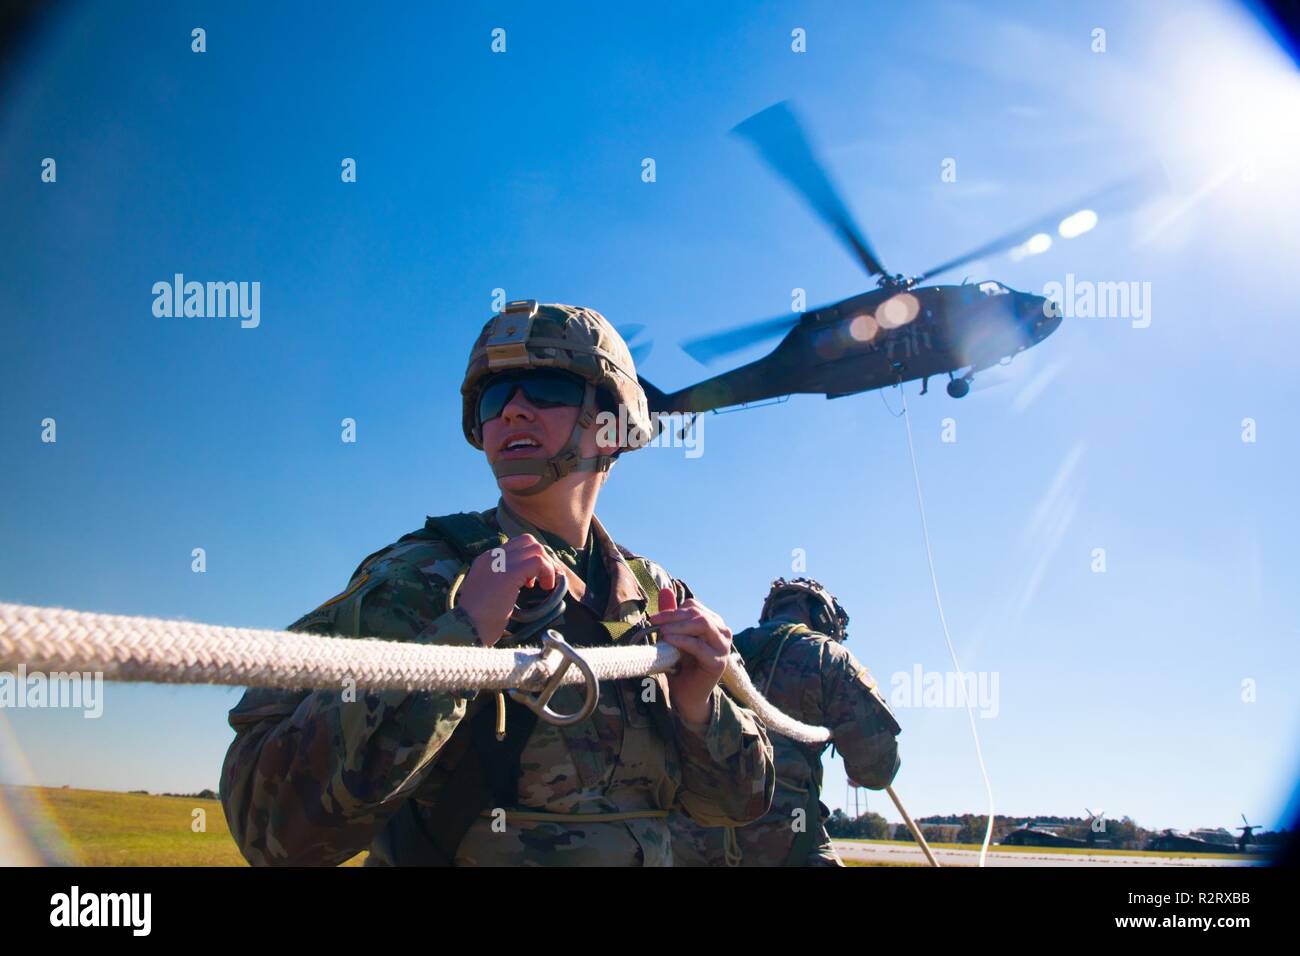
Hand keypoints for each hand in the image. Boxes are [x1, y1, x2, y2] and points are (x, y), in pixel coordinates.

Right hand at [455, 534, 565, 646]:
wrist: (467, 629)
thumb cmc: (478, 619)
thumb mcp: (488, 592)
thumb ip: (502, 580)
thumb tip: (526, 579)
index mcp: (485, 559)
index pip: (516, 545)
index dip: (531, 558)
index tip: (535, 578)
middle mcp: (492, 556)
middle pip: (528, 541)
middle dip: (543, 558)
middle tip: (545, 579)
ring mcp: (500, 562)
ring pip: (536, 549)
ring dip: (547, 566)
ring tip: (546, 585)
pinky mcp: (509, 573)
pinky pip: (538, 562)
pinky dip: (547, 572)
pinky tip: (545, 587)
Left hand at [651, 588, 730, 725]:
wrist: (687, 694)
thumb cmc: (681, 664)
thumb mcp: (674, 635)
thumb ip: (672, 615)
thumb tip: (665, 590)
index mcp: (714, 623)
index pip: (694, 607)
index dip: (673, 610)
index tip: (655, 618)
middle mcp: (723, 632)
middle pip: (698, 614)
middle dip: (674, 616)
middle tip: (655, 622)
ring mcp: (724, 647)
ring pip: (702, 625)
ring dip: (679, 627)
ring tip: (662, 632)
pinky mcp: (718, 662)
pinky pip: (699, 646)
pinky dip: (682, 641)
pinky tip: (669, 641)